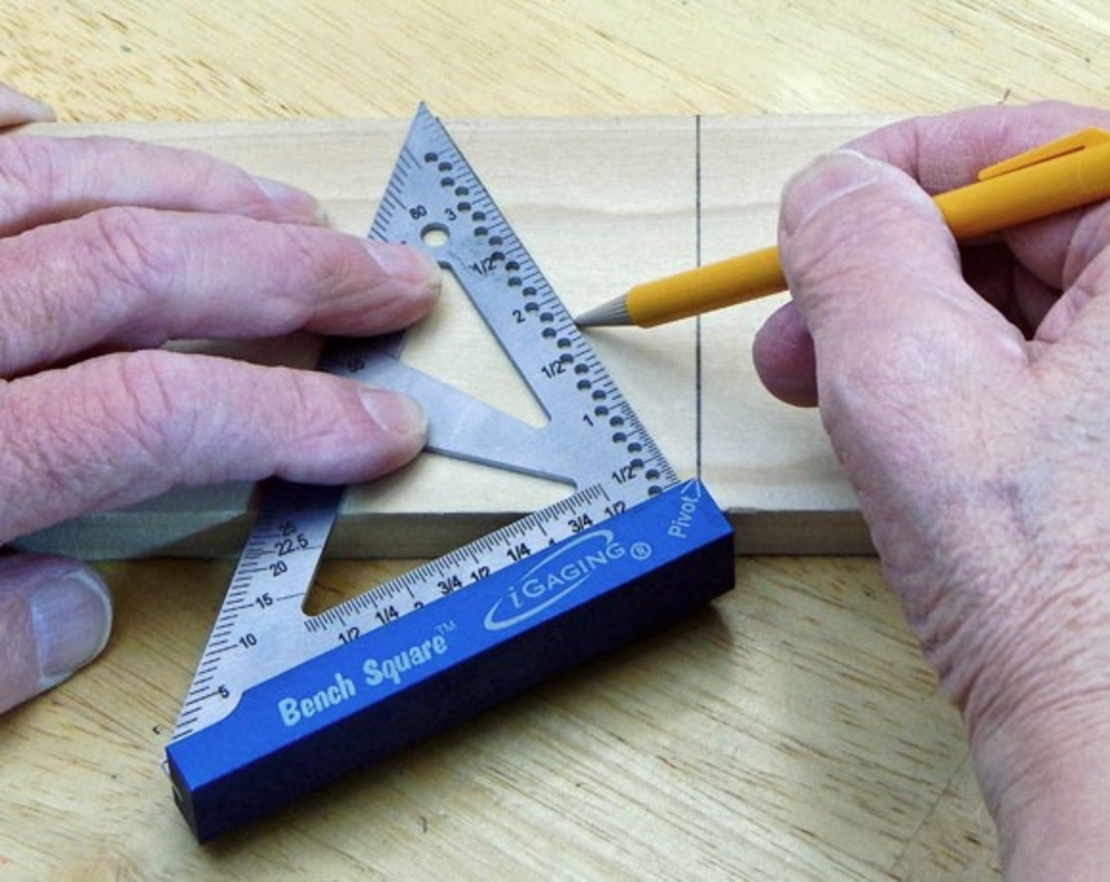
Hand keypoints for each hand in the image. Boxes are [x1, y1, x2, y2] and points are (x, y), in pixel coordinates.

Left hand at [0, 87, 439, 714]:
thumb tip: (81, 616)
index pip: (156, 413)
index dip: (293, 418)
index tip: (385, 428)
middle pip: (136, 269)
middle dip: (293, 275)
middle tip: (392, 281)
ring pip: (62, 186)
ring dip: (198, 192)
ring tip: (292, 214)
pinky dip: (16, 134)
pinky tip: (71, 131)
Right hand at [752, 101, 1109, 877]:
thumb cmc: (1059, 595)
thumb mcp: (912, 384)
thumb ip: (855, 252)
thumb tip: (828, 190)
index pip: (1030, 146)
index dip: (899, 171)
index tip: (819, 213)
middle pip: (1016, 229)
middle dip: (883, 273)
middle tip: (798, 324)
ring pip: (1011, 305)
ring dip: (897, 334)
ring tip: (820, 388)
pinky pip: (1026, 370)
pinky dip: (940, 383)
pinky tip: (887, 427)